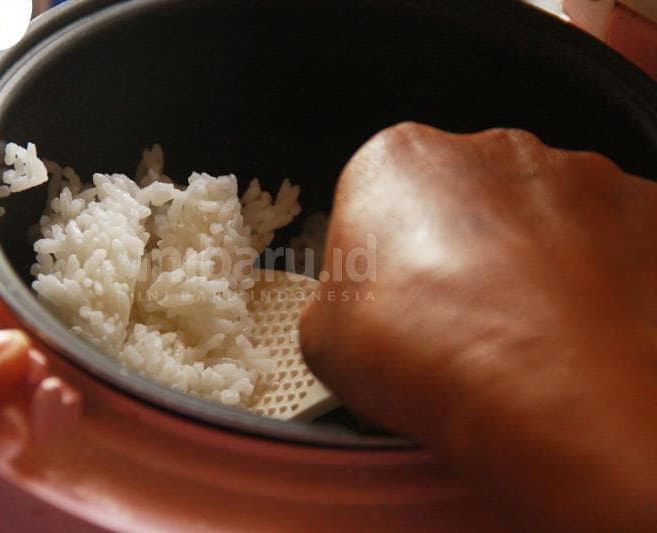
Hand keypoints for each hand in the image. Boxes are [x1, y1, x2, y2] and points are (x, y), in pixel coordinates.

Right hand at [300, 123, 656, 530]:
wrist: (547, 390)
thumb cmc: (430, 352)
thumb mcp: (322, 337)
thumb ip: (334, 301)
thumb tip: (348, 315)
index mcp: (397, 159)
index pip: (378, 196)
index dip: (377, 254)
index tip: (384, 301)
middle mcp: (486, 149)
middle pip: (459, 196)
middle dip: (453, 246)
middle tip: (449, 320)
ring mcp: (572, 174)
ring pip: (536, 212)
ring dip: (524, 256)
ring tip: (515, 332)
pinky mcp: (642, 210)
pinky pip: (606, 238)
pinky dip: (592, 274)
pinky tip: (570, 327)